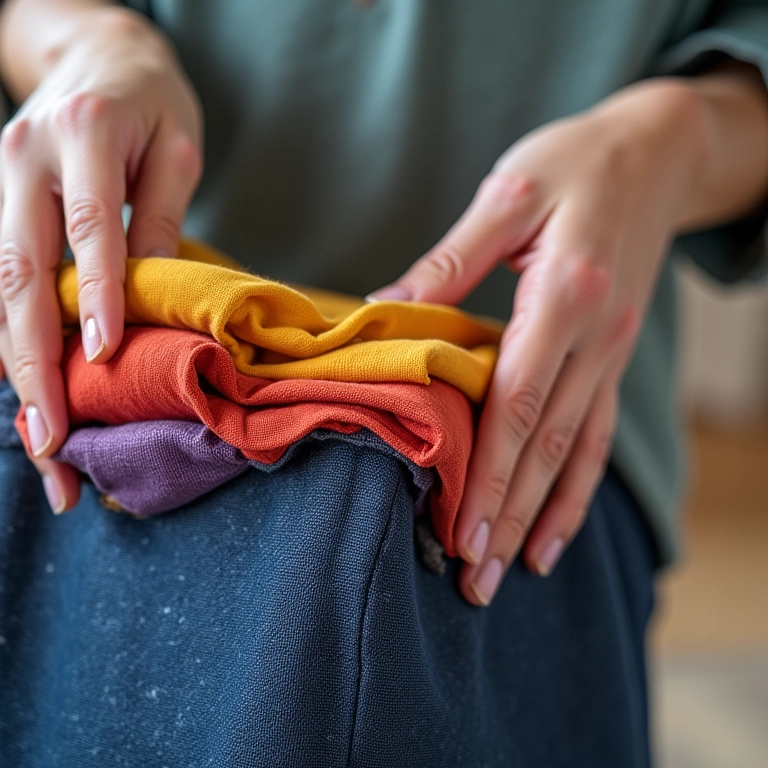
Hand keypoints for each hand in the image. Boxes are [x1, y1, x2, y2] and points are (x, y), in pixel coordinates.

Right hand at [0, 6, 201, 511]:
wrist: (96, 54)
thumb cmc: (150, 101)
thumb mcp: (177, 149)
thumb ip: (161, 218)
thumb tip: (147, 299)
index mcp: (83, 136)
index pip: (89, 228)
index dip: (95, 298)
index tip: (102, 361)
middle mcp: (22, 163)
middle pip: (20, 275)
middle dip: (34, 365)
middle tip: (54, 440)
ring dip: (15, 372)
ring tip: (41, 443)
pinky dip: (10, 344)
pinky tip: (27, 398)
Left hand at [370, 81, 706, 604]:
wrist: (657, 151)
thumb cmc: (574, 164)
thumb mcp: (507, 197)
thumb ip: (449, 261)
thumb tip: (385, 305)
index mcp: (564, 296)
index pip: (518, 404)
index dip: (488, 473)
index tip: (459, 528)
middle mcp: (595, 338)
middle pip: (545, 445)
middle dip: (508, 516)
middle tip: (473, 581)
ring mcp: (610, 354)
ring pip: (575, 453)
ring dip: (541, 519)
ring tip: (507, 573)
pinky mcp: (612, 358)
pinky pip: (597, 436)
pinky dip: (578, 490)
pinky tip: (556, 533)